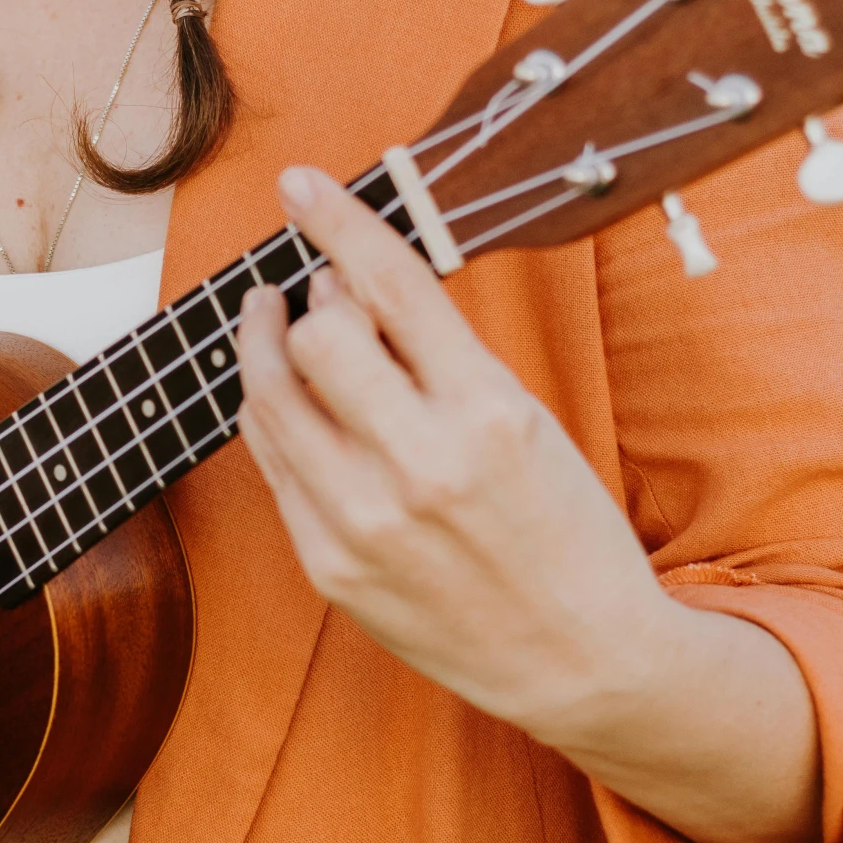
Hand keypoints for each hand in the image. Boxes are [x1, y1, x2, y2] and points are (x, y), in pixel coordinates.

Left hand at [236, 167, 821, 842]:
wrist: (578, 659)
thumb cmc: (563, 529)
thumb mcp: (529, 423)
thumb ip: (441, 359)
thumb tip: (350, 284)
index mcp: (489, 415)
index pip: (392, 287)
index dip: (338, 221)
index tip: (301, 183)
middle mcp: (420, 466)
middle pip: (315, 336)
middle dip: (308, 298)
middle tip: (313, 291)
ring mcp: (365, 522)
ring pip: (270, 397)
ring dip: (264, 346)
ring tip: (275, 325)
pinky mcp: (329, 565)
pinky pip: (271, 463)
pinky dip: (273, 416)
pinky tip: (287, 401)